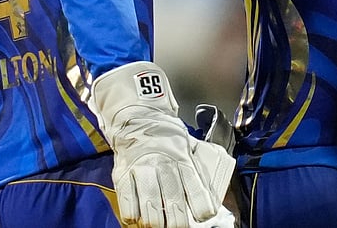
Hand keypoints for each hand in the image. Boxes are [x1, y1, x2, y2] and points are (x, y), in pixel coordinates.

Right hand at [91, 62, 232, 226]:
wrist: (138, 118)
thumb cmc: (168, 138)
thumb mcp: (188, 147)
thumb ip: (198, 169)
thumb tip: (214, 193)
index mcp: (182, 158)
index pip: (195, 186)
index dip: (202, 205)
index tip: (206, 216)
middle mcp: (163, 165)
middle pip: (173, 201)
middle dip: (179, 220)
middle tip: (181, 227)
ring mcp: (141, 170)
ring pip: (150, 206)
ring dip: (157, 222)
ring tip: (160, 226)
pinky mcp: (123, 175)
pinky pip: (127, 203)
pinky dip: (134, 217)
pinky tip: (139, 219)